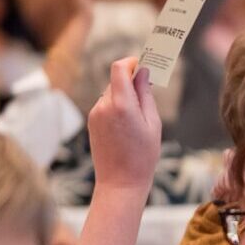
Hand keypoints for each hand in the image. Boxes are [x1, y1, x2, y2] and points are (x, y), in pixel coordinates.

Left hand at [88, 57, 163, 190]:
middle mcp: (104, 106)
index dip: (131, 62)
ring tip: (137, 118)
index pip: (119, 68)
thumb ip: (146, 95)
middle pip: (116, 80)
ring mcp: (95, 114)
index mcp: (122, 105)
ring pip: (110, 93)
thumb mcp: (152, 124)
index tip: (143, 65)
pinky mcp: (91, 121)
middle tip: (147, 92)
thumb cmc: (142, 156)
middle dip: (131, 82)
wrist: (120, 182)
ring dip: (124, 96)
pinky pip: (105, 105)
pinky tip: (126, 127)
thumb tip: (143, 73)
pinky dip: (116, 107)